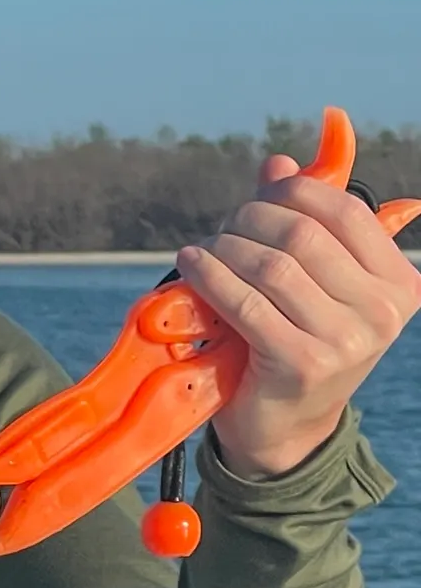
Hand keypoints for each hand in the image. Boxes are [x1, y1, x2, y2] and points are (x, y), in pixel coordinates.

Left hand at [177, 155, 420, 476]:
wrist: (284, 427)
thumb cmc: (294, 341)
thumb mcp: (309, 281)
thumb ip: (299, 220)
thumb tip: (279, 160)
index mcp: (398, 281)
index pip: (343, 210)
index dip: (291, 193)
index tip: (257, 200)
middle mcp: (383, 311)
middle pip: (301, 233)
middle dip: (248, 222)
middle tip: (221, 231)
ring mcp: (347, 341)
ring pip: (270, 265)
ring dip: (223, 250)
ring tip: (201, 253)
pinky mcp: (303, 365)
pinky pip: (245, 303)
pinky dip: (209, 277)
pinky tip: (190, 267)